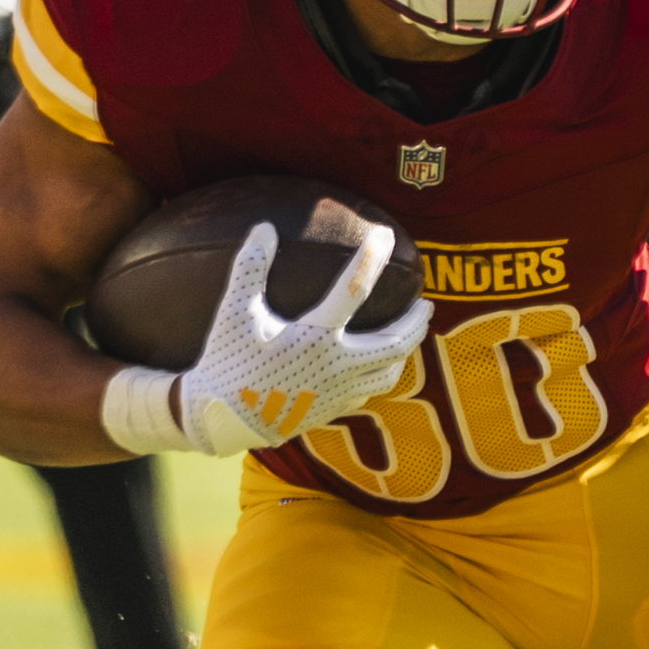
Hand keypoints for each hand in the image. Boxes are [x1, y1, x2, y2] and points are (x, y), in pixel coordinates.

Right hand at [176, 222, 432, 456]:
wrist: (222, 421)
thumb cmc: (227, 361)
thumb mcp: (234, 312)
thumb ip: (250, 267)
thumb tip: (264, 227)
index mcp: (313, 337)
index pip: (354, 289)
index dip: (372, 257)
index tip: (386, 235)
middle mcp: (334, 366)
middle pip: (395, 342)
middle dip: (416, 321)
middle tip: (426, 303)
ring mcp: (337, 392)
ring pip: (390, 373)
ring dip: (406, 351)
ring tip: (411, 334)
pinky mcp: (332, 409)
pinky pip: (370, 392)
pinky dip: (382, 374)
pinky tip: (379, 364)